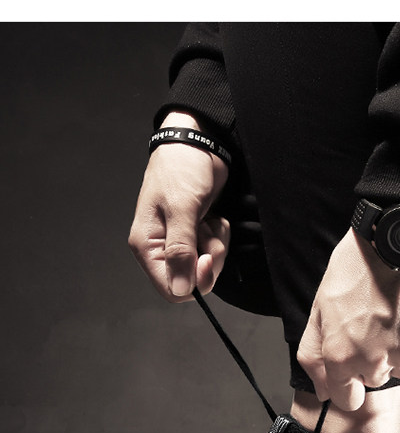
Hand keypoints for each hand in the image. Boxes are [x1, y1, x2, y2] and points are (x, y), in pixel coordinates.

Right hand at [128, 112, 229, 301]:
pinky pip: (215, 251)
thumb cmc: (183, 169)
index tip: (209, 259)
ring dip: (216, 244)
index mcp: (147, 246)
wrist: (199, 144)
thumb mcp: (182, 208)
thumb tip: (180, 288)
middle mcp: (162, 249)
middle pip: (193, 280)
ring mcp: (181, 242)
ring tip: (209, 218)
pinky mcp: (198, 235)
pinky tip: (213, 216)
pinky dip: (219, 235)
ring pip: (207, 266)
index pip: (170, 289)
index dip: (194, 281)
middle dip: (210, 259)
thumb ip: (180, 250)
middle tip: (209, 230)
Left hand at [298, 228, 399, 410]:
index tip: (350, 369)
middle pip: (374, 381)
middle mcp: (375, 361)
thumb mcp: (319, 310)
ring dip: (394, 352)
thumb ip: (314, 356)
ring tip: (389, 317)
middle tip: (369, 326)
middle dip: (370, 362)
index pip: (347, 399)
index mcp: (342, 357)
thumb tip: (322, 391)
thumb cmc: (355, 271)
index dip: (347, 384)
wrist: (396, 243)